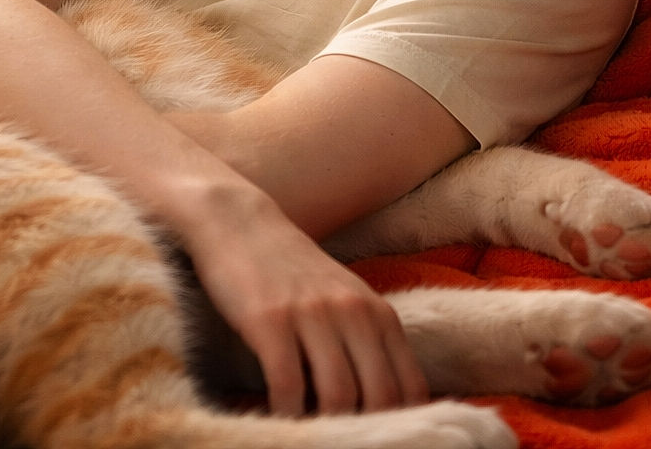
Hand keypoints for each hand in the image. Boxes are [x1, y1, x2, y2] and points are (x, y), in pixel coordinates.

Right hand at [182, 186, 428, 415]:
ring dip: (327, 427)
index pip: (409, 386)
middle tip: (347, 442)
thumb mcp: (344, 299)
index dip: (403, 424)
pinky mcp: (270, 320)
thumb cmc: (293, 271)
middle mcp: (352, 311)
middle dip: (368, 431)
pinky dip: (286, 413)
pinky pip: (288, 386)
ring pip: (338, 395)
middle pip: (379, 397)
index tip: (384, 439)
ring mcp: (312, 314)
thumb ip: (368, 343)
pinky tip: (279, 417)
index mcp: (377, 311)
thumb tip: (385, 406)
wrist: (241, 224)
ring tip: (314, 435)